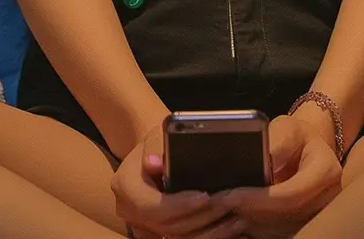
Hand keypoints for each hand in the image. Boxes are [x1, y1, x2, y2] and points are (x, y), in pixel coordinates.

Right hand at [110, 123, 242, 238]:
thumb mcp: (157, 134)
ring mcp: (144, 227)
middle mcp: (130, 213)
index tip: (205, 196)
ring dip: (210, 231)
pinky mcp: (159, 234)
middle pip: (169, 227)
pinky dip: (208, 235)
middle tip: (230, 202)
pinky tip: (230, 227)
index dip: (179, 205)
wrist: (152, 153)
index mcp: (125, 187)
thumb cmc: (158, 141)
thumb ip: (157, 146)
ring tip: (237, 217)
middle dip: (203, 217)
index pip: (152, 206)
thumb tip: (155, 163)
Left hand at [217, 114, 340, 238]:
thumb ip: (274, 145)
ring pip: (279, 230)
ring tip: (219, 213)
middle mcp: (327, 198)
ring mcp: (317, 215)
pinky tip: (233, 219)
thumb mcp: (286, 128)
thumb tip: (259, 166)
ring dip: (249, 223)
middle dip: (249, 213)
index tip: (231, 196)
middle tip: (217, 206)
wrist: (310, 148)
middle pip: (284, 217)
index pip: (291, 194)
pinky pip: (277, 232)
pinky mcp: (305, 223)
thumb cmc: (296, 136)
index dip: (260, 200)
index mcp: (326, 171)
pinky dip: (254, 227)